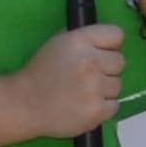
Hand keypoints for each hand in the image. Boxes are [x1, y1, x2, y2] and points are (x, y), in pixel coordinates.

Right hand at [9, 18, 129, 139]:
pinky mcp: (96, 111)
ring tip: (83, 92)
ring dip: (105, 89)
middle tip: (88, 76)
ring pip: (118, 85)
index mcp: (79, 41)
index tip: (100, 53)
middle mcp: (89, 62)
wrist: (25, 104)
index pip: (117, 35)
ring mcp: (94, 88)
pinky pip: (115, 106)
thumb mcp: (59, 43)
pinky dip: (103, 108)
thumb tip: (110, 42)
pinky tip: (85, 105)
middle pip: (120, 61)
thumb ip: (85, 40)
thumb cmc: (42, 72)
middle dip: (107, 69)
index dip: (110, 45)